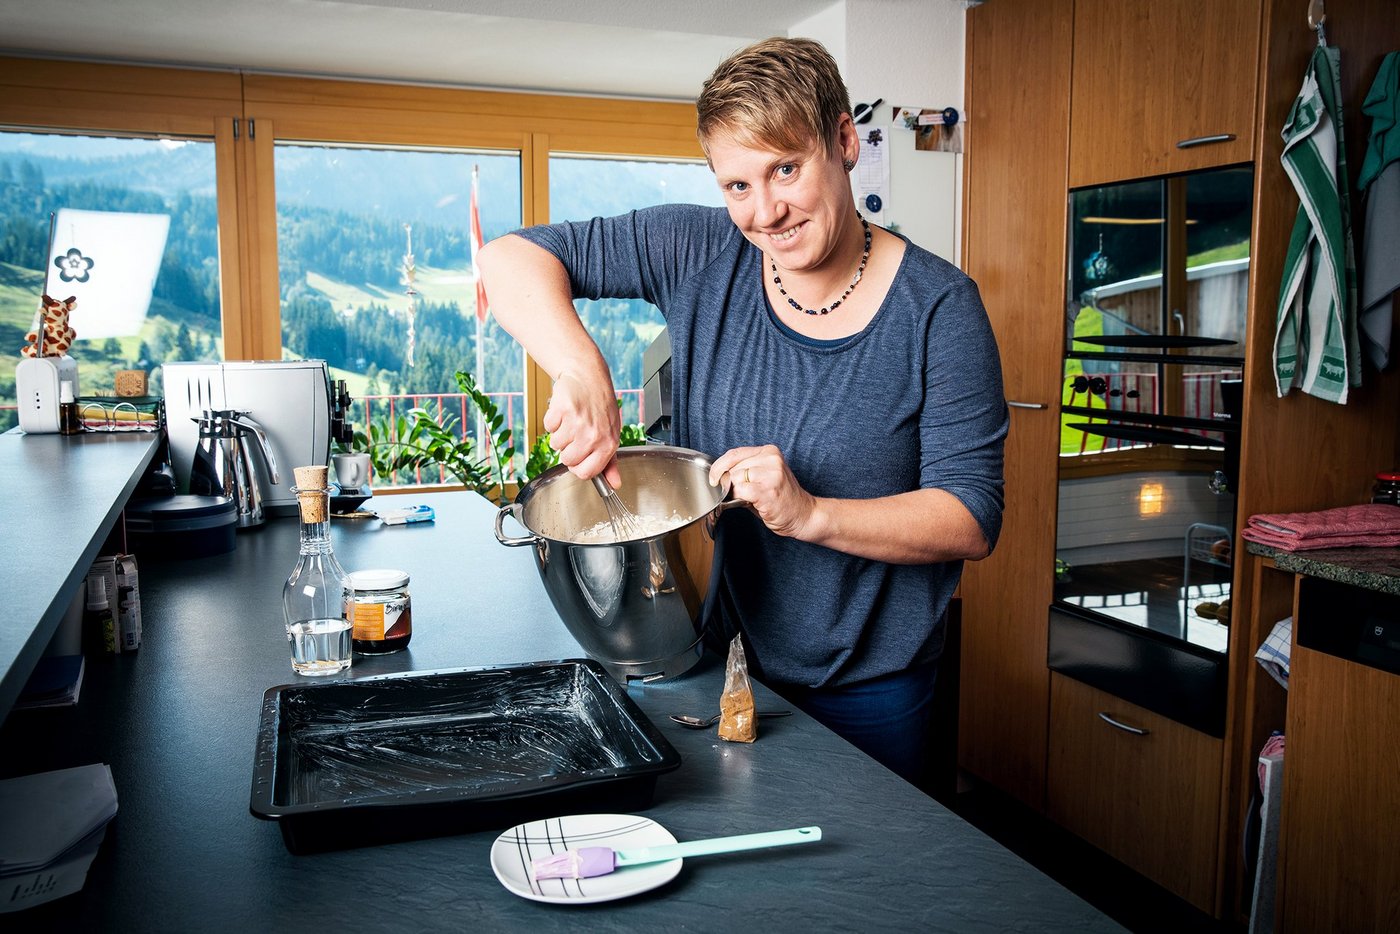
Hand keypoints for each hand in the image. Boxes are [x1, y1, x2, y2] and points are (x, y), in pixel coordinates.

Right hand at [544, 371, 622, 485]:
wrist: (588, 378)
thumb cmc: (600, 407)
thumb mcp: (611, 435)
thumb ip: (611, 462)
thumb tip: (615, 485)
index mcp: (607, 444)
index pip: (585, 473)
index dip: (578, 467)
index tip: (578, 457)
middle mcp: (593, 435)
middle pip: (567, 461)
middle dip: (568, 449)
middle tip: (576, 432)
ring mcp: (577, 423)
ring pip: (555, 445)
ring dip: (560, 433)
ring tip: (571, 419)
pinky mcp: (562, 410)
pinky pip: (548, 427)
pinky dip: (553, 420)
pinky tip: (564, 411)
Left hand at [708, 444, 815, 538]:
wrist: (804, 514)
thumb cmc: (781, 498)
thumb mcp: (764, 477)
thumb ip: (744, 472)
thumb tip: (719, 477)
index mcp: (769, 452)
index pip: (734, 453)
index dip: (719, 467)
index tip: (713, 478)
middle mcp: (771, 459)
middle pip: (733, 468)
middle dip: (729, 483)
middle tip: (740, 494)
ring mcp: (771, 474)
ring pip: (735, 479)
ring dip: (735, 493)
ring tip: (750, 499)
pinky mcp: (768, 490)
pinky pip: (740, 491)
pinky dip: (739, 499)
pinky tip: (751, 503)